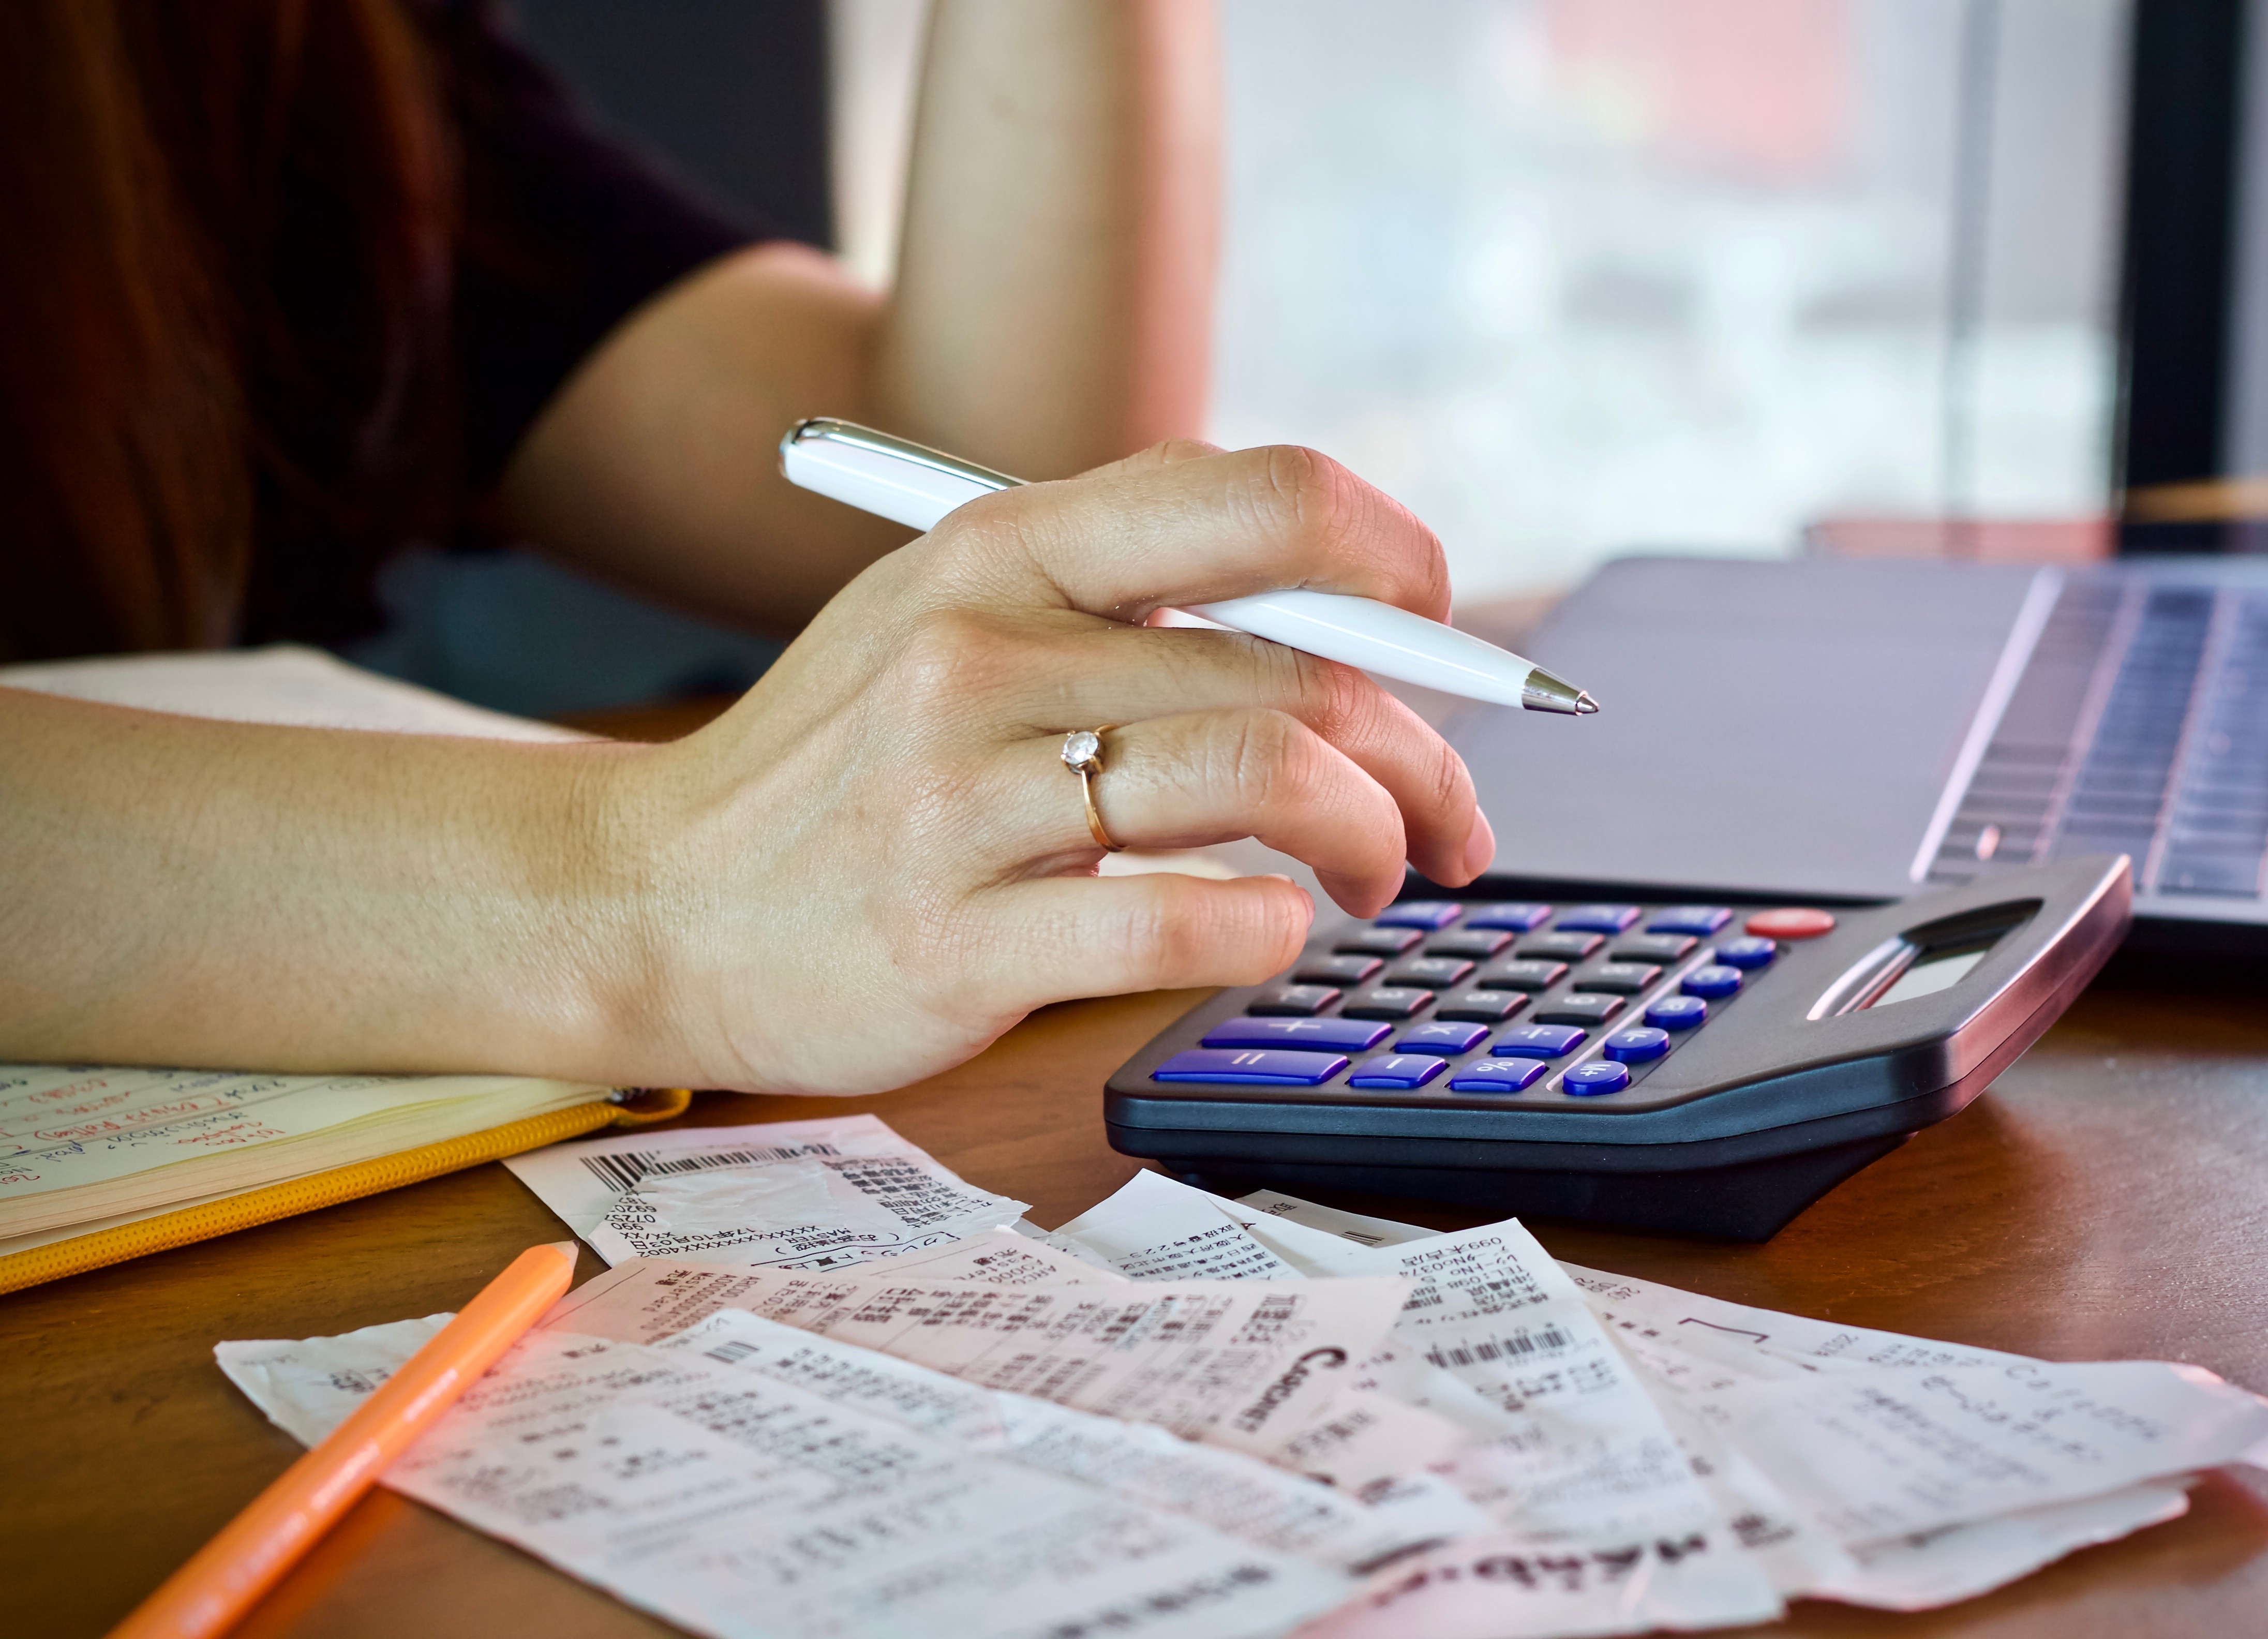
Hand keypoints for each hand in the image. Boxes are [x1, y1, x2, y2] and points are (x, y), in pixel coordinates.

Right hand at [598, 442, 1492, 1094]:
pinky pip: (1176, 918)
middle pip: (1296, 669)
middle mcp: (983, 652)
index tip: (1439, 633)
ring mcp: (959, 800)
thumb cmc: (841, 765)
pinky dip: (1269, 930)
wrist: (649, 901)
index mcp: (1001, 547)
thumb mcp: (952, 612)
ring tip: (1381, 877)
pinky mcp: (953, 942)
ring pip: (1258, 776)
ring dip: (1373, 833)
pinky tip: (1274, 932)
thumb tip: (1346, 607)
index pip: (1266, 501)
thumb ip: (1124, 586)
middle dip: (1423, 752)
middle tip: (1448, 816)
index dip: (1397, 564)